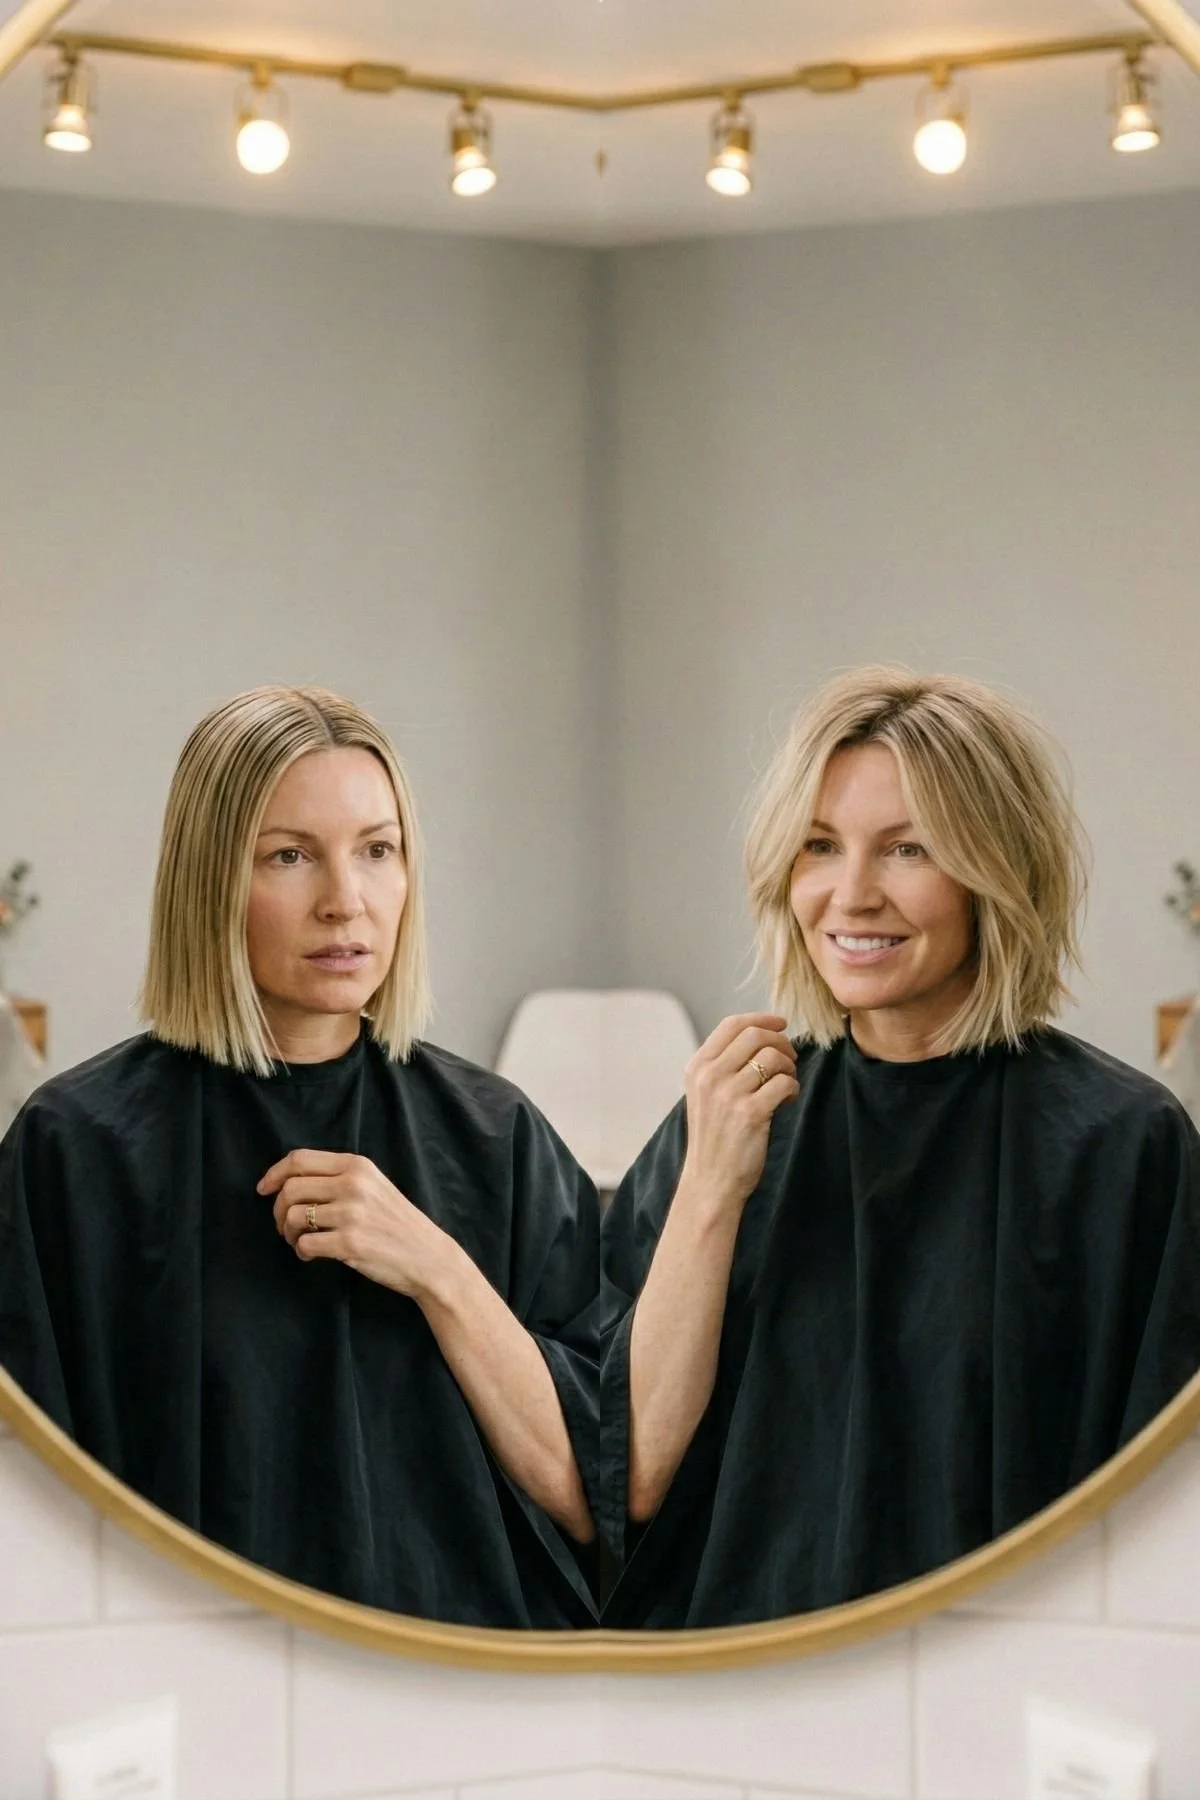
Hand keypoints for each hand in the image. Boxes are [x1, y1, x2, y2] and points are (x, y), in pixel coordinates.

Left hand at [259, 1150, 452, 1299]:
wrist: (427, 1257)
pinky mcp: (349, 1243)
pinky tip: (311, 1255)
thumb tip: (290, 1182)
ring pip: (292, 1216)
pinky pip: (305, 1244)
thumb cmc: (397, 1223)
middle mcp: (353, 1184)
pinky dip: (301, 1252)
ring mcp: (351, 1214)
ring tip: (300, 1242)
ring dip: (288, 1233)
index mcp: (357, 1166)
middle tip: (284, 1226)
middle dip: (277, 1210)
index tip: (264, 1189)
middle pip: (290, 1188)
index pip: (300, 1159)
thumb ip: (340, 1177)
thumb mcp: (374, 1186)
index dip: (274, 1173)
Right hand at [680, 1012, 799, 1211]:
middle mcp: (709, 1076)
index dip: (761, 1019)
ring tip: (787, 1084)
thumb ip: (723, 1065)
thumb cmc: (714, 1137)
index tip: (781, 1024)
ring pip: (773, 1057)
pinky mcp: (750, 1113)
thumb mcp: (705, 1094)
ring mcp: (729, 1094)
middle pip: (755, 1035)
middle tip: (790, 1059)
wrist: (710, 1181)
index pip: (732, 1025)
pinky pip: (784, 1082)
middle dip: (781, 1042)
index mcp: (697, 1067)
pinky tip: (787, 1100)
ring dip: (789, 1067)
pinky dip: (792, 1088)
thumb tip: (761, 1036)